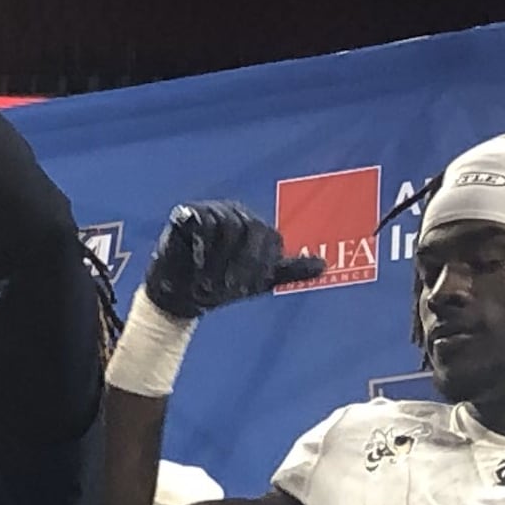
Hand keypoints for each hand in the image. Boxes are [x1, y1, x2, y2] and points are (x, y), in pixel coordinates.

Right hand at [143, 202, 326, 318]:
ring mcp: (211, 210)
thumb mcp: (258, 281)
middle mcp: (235, 213)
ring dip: (219, 260)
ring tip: (209, 280)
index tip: (245, 288)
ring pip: (227, 227)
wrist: (179, 294)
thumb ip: (289, 271)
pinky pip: (201, 222)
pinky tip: (197, 264)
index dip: (259, 264)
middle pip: (251, 229)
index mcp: (255, 226)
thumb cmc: (219, 285)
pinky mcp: (186, 213)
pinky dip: (202, 247)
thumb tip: (324, 265)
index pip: (270, 238)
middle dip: (241, 263)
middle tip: (228, 287)